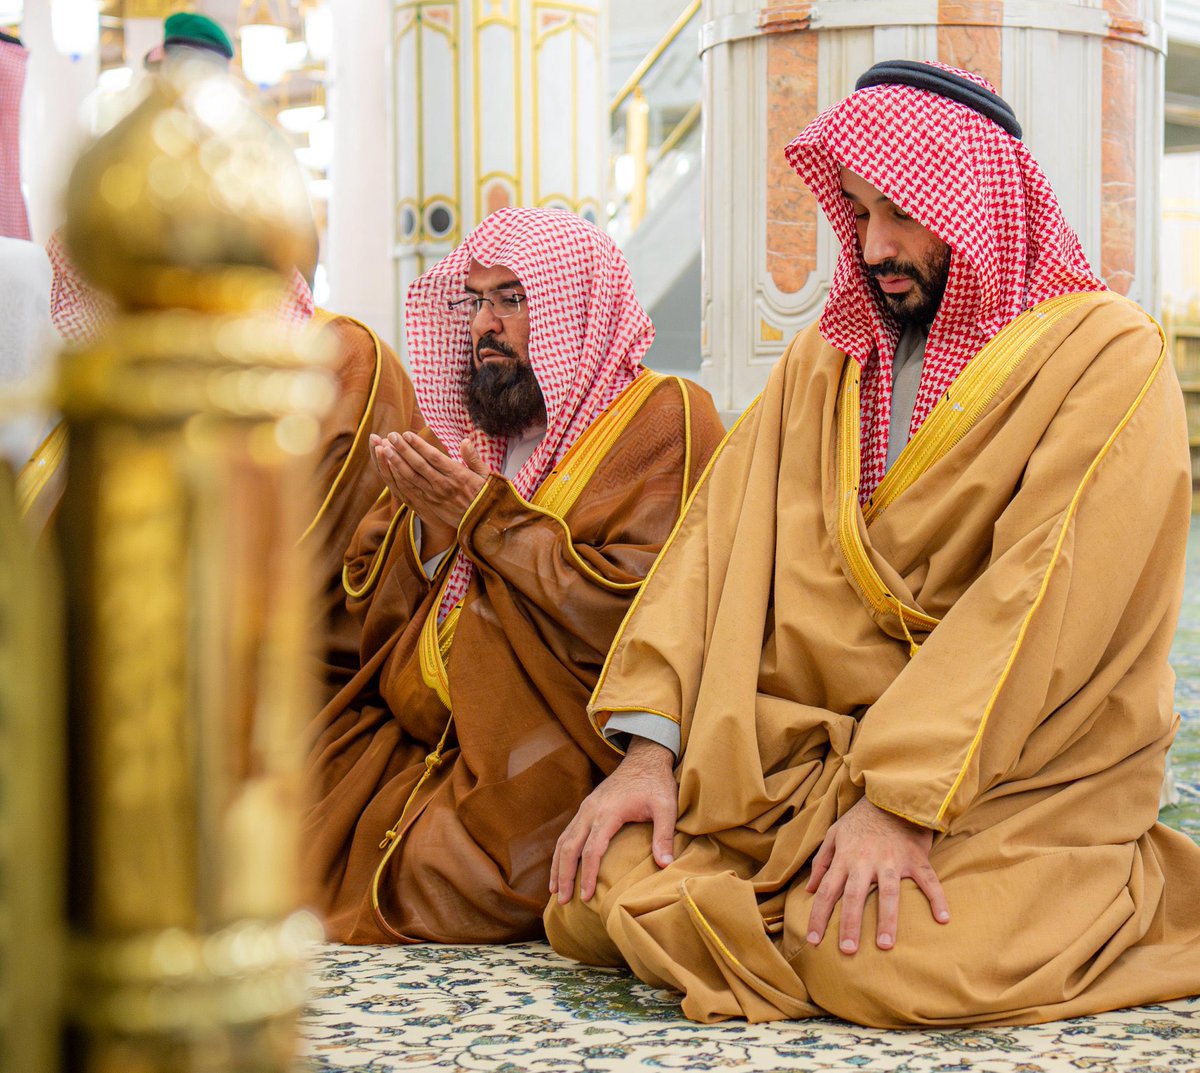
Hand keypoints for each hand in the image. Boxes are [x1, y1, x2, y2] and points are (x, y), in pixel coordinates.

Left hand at [370, 431, 490, 535]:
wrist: (483, 525)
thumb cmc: (485, 496)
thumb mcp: (486, 476)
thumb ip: (473, 458)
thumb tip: (466, 441)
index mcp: (458, 475)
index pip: (434, 457)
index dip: (418, 445)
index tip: (406, 434)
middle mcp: (443, 485)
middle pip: (418, 465)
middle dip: (403, 449)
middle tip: (391, 436)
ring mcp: (434, 496)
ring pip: (411, 477)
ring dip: (396, 462)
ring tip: (385, 449)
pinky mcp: (429, 504)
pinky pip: (411, 490)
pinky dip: (399, 478)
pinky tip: (390, 469)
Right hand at [550, 736, 676, 903]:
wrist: (644, 758)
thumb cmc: (656, 783)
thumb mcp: (666, 806)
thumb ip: (664, 835)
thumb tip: (665, 865)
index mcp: (608, 812)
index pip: (592, 850)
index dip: (587, 875)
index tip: (585, 897)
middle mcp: (591, 810)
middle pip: (569, 847)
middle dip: (564, 875)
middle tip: (563, 901)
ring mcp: (586, 808)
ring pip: (564, 840)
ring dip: (557, 866)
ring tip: (554, 891)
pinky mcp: (586, 808)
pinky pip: (567, 833)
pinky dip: (560, 852)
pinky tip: (560, 867)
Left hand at [805, 795, 948, 953]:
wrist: (891, 793)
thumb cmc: (861, 819)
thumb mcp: (834, 834)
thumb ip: (821, 862)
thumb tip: (809, 890)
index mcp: (845, 857)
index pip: (826, 892)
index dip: (818, 917)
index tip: (812, 941)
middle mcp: (866, 861)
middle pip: (854, 896)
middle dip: (849, 924)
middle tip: (847, 951)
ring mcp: (892, 860)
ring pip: (888, 893)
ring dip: (886, 919)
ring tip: (884, 945)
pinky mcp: (915, 857)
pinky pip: (927, 881)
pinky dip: (936, 898)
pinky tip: (942, 919)